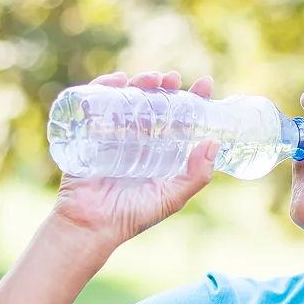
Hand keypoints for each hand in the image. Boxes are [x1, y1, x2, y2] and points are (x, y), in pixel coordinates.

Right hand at [52, 70, 217, 245]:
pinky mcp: (90, 133)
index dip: (193, 101)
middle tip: (173, 79)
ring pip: (129, 99)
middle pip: (154, 104)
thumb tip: (214, 143)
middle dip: (165, 86)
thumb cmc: (131, 216)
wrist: (91, 225)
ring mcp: (114, 135)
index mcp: (160, 153)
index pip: (180, 119)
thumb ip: (196, 176)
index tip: (205, 84)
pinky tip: (118, 80)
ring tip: (152, 79)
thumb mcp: (172, 197)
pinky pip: (97, 103)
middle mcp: (139, 141)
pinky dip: (106, 86)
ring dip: (140, 83)